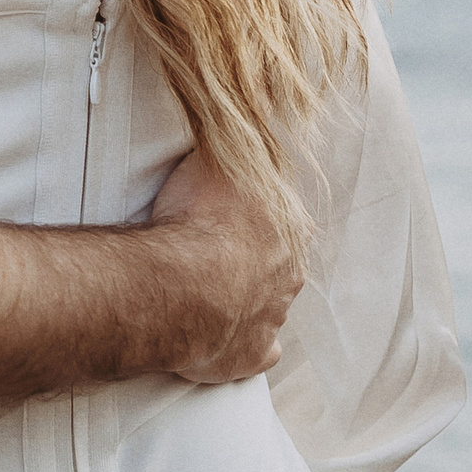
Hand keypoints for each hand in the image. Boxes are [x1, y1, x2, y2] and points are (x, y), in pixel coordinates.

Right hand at [147, 150, 308, 384]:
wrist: (180, 284)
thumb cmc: (198, 218)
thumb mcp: (215, 159)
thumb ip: (231, 147)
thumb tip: (238, 116)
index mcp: (292, 228)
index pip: (287, 220)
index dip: (257, 219)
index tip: (231, 219)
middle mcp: (291, 275)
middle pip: (280, 266)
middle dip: (253, 264)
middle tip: (211, 258)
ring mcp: (274, 318)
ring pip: (268, 309)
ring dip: (242, 303)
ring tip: (202, 295)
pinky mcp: (251, 355)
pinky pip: (253, 352)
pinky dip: (239, 347)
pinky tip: (216, 338)